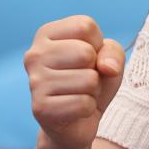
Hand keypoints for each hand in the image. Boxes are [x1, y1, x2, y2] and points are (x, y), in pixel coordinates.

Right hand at [27, 16, 126, 148]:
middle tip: (83, 80)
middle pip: (85, 52)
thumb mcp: (109, 59)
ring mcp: (34, 82)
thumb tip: (106, 67)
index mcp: (46, 34)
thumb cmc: (91, 81)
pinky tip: (75, 110)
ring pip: (88, 80)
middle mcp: (34, 54)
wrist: (77, 122)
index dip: (98, 45)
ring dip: (92, 91)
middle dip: (95, 70)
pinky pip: (84, 104)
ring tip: (79, 94)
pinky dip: (88, 108)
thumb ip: (114, 52)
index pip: (85, 26)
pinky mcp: (40, 108)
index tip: (88, 59)